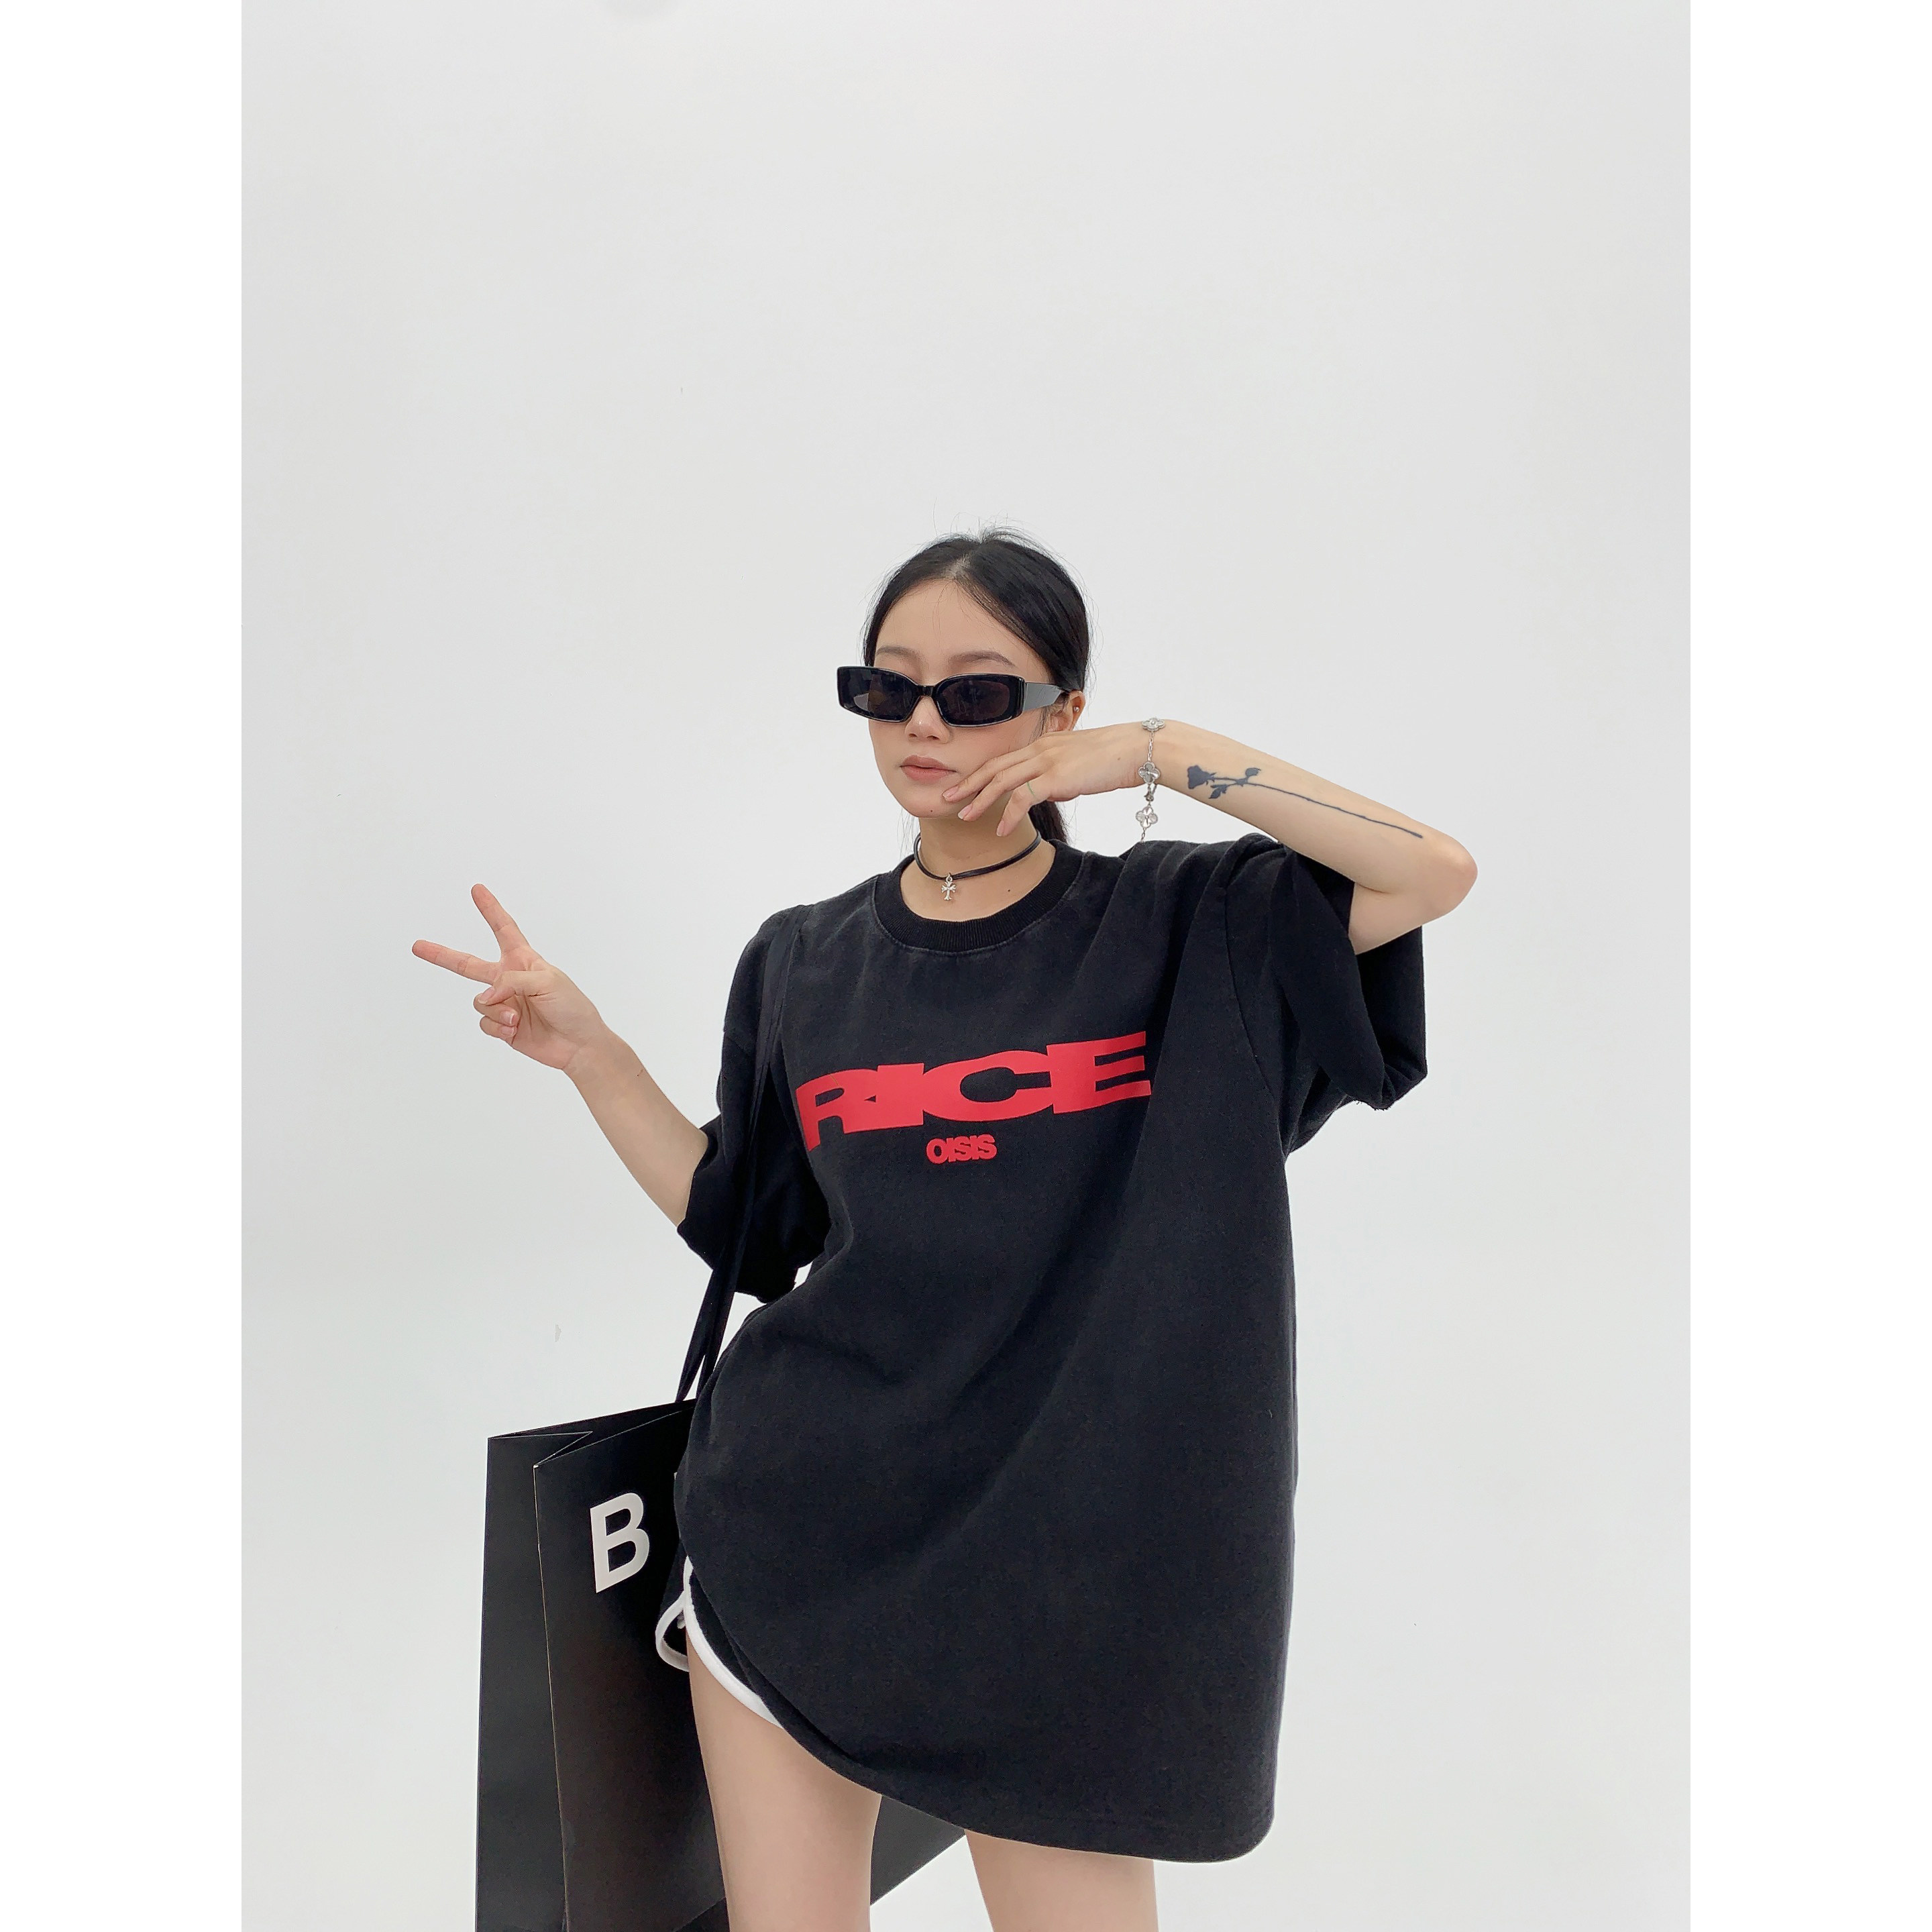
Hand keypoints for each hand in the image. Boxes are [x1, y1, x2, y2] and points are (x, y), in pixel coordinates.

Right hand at [412, 886, 609, 1073]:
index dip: (490, 909)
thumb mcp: (546, 981)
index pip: (503, 929)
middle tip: (417, 945)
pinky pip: (484, 1024)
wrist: (579, 1045)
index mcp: (524, 960)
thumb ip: (510, 980)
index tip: (477, 890)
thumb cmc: (571, 1007)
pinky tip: (515, 1031)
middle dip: (442, 955)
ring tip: (518, 1018)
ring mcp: (504, 1004)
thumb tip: (486, 996)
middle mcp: (509, 980)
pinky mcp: (502, 1027)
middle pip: (467, 964)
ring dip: (497, 1011)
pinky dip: (498, 1028)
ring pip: (479, 1002)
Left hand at [943, 722, 1154, 836]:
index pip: (1004, 759)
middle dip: (968, 784)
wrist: (1138, 749)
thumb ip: (1060, 775)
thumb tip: (1050, 791)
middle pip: (995, 767)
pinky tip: (1000, 829)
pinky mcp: (1057, 776)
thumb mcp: (1079, 764)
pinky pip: (1023, 797)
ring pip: (1002, 781)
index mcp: (1044, 744)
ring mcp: (1047, 761)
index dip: (981, 773)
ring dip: (980, 800)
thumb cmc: (1115, 759)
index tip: (964, 786)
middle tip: (947, 797)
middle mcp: (1040, 749)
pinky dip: (1008, 814)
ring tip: (964, 816)